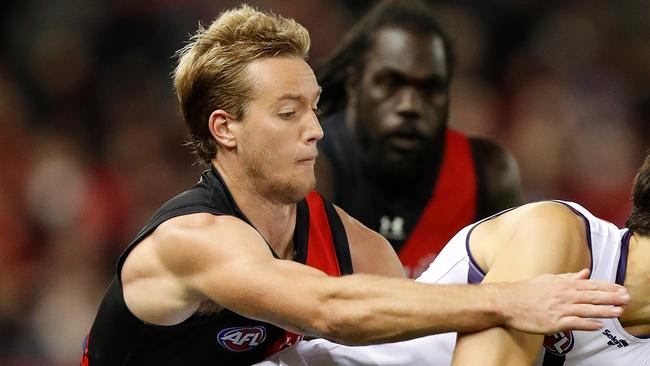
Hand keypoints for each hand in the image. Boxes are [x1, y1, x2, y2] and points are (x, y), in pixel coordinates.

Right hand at [497, 269, 628, 333]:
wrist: (507, 301)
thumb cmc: (525, 291)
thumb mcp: (548, 279)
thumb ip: (568, 277)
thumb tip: (585, 273)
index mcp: (563, 284)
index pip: (590, 285)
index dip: (607, 287)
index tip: (621, 288)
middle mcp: (563, 295)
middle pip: (592, 296)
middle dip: (611, 297)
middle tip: (626, 298)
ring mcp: (559, 309)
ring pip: (587, 309)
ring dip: (604, 310)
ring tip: (619, 311)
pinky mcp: (554, 322)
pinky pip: (575, 323)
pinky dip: (588, 324)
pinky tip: (598, 325)